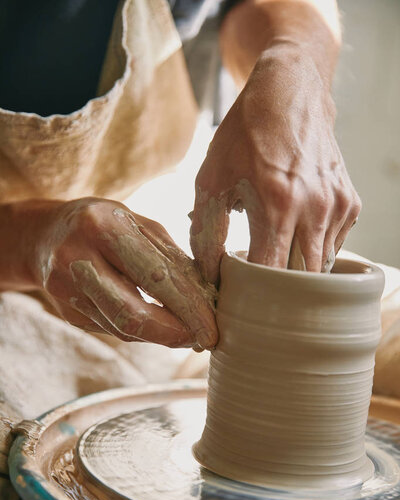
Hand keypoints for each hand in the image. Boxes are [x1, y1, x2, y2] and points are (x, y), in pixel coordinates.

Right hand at [34, 198, 216, 348]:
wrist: (44, 235)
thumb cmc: (104, 224)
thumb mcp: (138, 224)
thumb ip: (170, 256)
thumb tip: (206, 296)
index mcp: (102, 228)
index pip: (153, 276)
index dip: (187, 307)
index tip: (212, 327)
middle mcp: (77, 260)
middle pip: (131, 313)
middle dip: (174, 333)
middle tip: (204, 340)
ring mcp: (66, 290)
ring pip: (123, 328)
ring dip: (161, 336)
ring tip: (188, 333)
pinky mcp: (66, 312)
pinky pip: (113, 330)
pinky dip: (142, 331)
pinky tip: (159, 326)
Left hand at [190, 44, 360, 281]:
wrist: (289, 94)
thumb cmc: (244, 136)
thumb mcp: (211, 180)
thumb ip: (206, 233)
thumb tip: (210, 275)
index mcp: (277, 204)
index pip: (271, 275)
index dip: (254, 293)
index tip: (239, 295)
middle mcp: (315, 208)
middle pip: (302, 281)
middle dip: (279, 292)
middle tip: (258, 291)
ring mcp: (338, 206)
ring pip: (320, 266)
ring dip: (297, 271)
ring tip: (274, 259)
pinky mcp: (350, 202)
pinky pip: (333, 246)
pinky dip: (312, 250)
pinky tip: (295, 234)